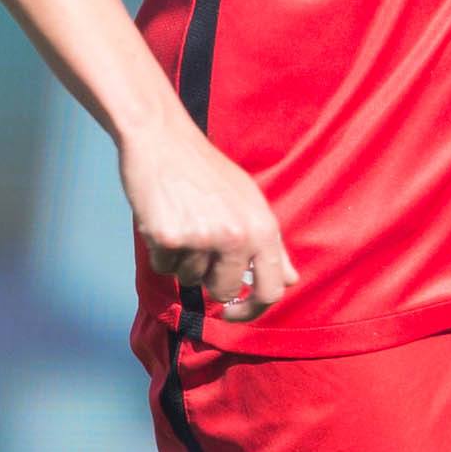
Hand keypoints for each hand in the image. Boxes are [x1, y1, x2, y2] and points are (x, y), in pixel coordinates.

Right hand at [124, 117, 297, 324]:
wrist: (162, 139)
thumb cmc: (206, 171)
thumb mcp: (250, 202)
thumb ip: (271, 246)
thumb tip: (290, 281)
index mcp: (263, 228)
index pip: (272, 291)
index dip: (252, 310)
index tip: (234, 312)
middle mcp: (237, 236)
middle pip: (224, 291)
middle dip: (208, 278)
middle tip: (198, 243)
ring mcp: (204, 238)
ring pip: (189, 280)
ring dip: (182, 260)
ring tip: (182, 221)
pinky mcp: (170, 238)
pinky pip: (163, 268)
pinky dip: (160, 251)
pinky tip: (163, 220)